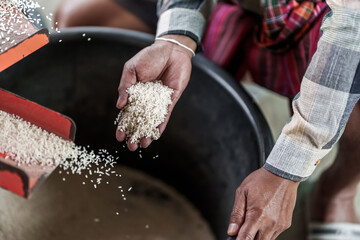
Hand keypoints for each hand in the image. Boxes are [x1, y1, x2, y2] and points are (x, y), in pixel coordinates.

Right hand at [116, 35, 195, 150]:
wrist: (170, 50)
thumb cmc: (149, 57)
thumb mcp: (131, 69)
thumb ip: (125, 87)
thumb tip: (119, 105)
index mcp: (134, 93)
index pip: (127, 113)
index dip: (123, 125)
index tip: (119, 137)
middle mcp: (146, 100)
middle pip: (139, 121)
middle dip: (134, 134)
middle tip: (131, 146)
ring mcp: (158, 101)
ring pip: (152, 121)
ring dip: (147, 133)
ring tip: (143, 145)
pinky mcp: (170, 100)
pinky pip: (165, 115)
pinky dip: (161, 124)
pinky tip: (156, 135)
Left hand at [228, 167, 298, 239]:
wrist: (282, 174)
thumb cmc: (262, 180)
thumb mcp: (242, 192)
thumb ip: (236, 214)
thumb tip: (231, 230)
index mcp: (257, 215)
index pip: (245, 238)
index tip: (235, 239)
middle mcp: (270, 223)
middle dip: (248, 239)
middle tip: (243, 230)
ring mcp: (279, 225)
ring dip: (257, 236)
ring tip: (254, 221)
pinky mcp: (286, 224)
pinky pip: (274, 234)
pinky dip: (266, 231)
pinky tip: (263, 220)